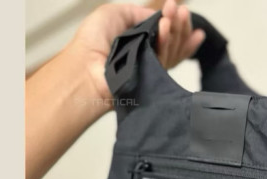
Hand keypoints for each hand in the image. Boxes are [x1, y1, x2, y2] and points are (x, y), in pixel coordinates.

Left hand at [69, 0, 204, 101]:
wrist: (86, 65)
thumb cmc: (92, 41)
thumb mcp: (113, 14)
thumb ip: (137, 14)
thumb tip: (158, 16)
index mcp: (136, 42)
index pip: (163, 34)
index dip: (175, 23)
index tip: (181, 10)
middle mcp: (145, 56)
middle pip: (172, 42)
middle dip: (179, 24)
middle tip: (181, 10)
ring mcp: (150, 70)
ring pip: (172, 50)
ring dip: (177, 31)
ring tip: (179, 13)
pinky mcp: (152, 81)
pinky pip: (166, 61)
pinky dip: (170, 43)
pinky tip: (168, 27)